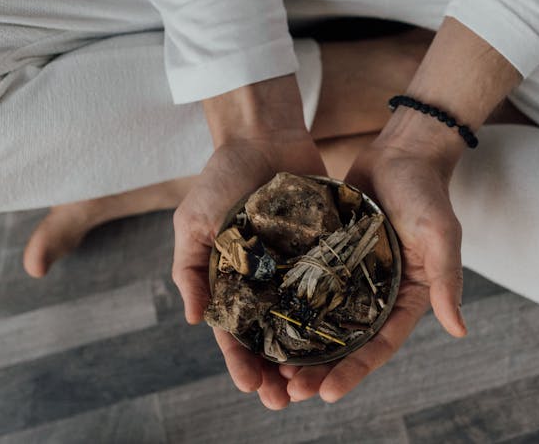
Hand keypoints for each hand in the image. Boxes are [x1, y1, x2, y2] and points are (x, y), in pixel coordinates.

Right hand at [171, 77, 326, 409]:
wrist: (263, 137)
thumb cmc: (221, 178)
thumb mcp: (193, 222)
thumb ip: (191, 269)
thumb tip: (195, 321)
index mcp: (230, 281)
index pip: (234, 332)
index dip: (240, 362)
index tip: (252, 387)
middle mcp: (264, 282)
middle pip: (271, 337)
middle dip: (277, 371)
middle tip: (287, 401)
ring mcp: (294, 269)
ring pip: (303, 323)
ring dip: (307, 356)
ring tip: (317, 384)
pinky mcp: (322, 252)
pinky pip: (330, 287)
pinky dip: (335, 315)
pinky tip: (347, 339)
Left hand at [282, 126, 467, 402]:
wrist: (401, 152)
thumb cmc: (426, 193)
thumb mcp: (441, 236)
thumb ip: (447, 280)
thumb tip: (459, 330)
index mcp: (405, 298)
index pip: (379, 345)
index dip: (355, 371)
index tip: (327, 393)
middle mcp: (375, 294)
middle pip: (345, 341)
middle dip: (320, 368)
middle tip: (289, 389)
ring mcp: (349, 276)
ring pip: (321, 320)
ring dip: (300, 345)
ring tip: (272, 367)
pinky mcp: (327, 255)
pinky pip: (306, 285)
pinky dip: (288, 305)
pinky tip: (263, 320)